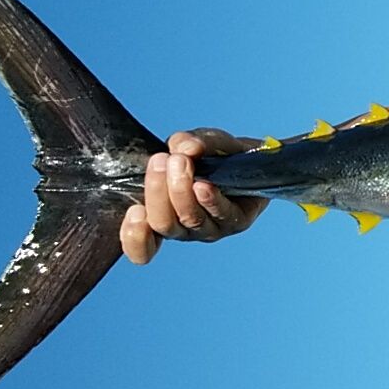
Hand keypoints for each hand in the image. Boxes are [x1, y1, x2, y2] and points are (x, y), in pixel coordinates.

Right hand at [120, 129, 267, 264]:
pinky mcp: (238, 222)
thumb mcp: (194, 142)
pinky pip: (221, 214)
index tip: (134, 211)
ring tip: (181, 161)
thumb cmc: (214, 155)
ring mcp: (212, 228)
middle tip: (161, 160)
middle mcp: (185, 229)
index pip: (142, 246)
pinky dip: (209, 199)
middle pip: (164, 224)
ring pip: (190, 218)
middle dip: (157, 191)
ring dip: (180, 190)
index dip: (133, 237)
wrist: (254, 157)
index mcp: (163, 216)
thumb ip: (184, 142)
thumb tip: (183, 148)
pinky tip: (203, 185)